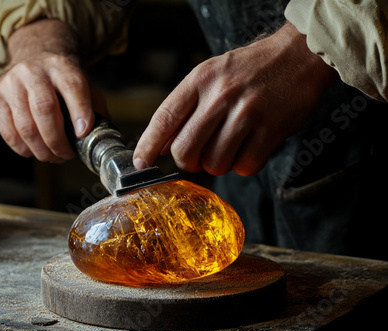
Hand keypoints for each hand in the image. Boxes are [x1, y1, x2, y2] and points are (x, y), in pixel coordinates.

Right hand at [0, 19, 105, 162]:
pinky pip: (8, 133)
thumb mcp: (84, 86)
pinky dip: (23, 149)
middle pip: (44, 109)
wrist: (31, 61)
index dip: (80, 112)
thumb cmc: (61, 83)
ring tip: (53, 156)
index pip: (73, 87)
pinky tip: (34, 150)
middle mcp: (33, 71)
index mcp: (61, 66)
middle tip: (66, 154)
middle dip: (57, 141)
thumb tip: (100, 139)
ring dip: (42, 150)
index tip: (83, 133)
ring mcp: (11, 84)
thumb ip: (95, 109)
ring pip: (25, 126)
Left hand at [133, 23, 338, 175]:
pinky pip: (245, 166)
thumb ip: (184, 108)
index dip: (148, 145)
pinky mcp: (271, 130)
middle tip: (197, 156)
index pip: (164, 118)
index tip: (140, 163)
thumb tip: (160, 145)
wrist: (298, 56)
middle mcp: (220, 95)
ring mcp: (247, 113)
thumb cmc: (249, 69)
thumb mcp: (210, 75)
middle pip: (185, 150)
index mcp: (200, 80)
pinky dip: (244, 164)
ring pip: (214, 163)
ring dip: (218, 163)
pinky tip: (249, 148)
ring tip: (229, 146)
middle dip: (187, 162)